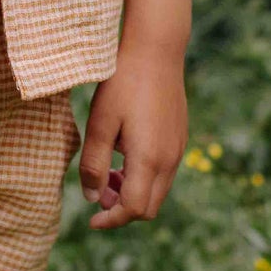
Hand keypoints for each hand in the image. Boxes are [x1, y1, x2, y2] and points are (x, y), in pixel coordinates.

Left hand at [78, 40, 187, 230]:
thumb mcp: (99, 124)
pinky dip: (143, 177)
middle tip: (97, 190)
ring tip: (108, 170)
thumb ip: (93, 165)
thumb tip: (91, 198)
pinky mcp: (180, 138)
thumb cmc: (122, 84)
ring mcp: (178, 149)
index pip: (133, 209)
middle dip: (121, 209)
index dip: (110, 220)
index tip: (91, 220)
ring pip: (157, 191)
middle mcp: (170, 159)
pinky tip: (124, 154)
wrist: (156, 50)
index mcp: (149, 159)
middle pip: (149, 207)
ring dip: (132, 192)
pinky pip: (164, 173)